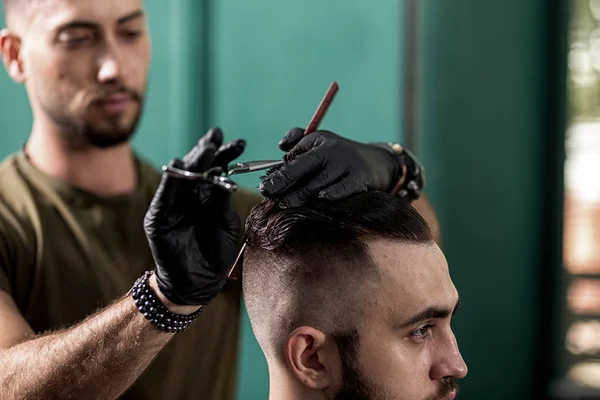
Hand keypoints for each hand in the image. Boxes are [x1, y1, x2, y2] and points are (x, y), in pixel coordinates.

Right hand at [143, 128, 245, 305]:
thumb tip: (224, 175)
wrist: (197, 284)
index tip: (240, 144)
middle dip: (208, 151)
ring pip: (181, 176)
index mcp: (208, 197)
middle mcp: (190, 197)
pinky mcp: (158, 218)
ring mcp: (173, 206)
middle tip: (218, 136)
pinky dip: (171, 180)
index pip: (216, 170)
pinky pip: (164, 195)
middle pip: (198, 167)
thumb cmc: (216, 255)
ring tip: (206, 148)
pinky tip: (178, 165)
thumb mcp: (226, 224)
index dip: (226, 155)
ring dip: (192, 160)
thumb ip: (222, 201)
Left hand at [259, 128, 402, 206]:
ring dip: (302, 194)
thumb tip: (281, 146)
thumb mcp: (320, 141)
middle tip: (268, 193)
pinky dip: (333, 193)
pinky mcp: (359, 178)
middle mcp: (331, 151)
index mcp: (317, 141)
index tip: (265, 186)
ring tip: (286, 204)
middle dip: (284, 181)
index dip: (278, 173)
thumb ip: (297, 140)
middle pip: (303, 167)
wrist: (377, 161)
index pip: (294, 157)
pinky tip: (322, 198)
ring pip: (319, 182)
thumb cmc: (339, 155)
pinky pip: (344, 187)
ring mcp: (346, 164)